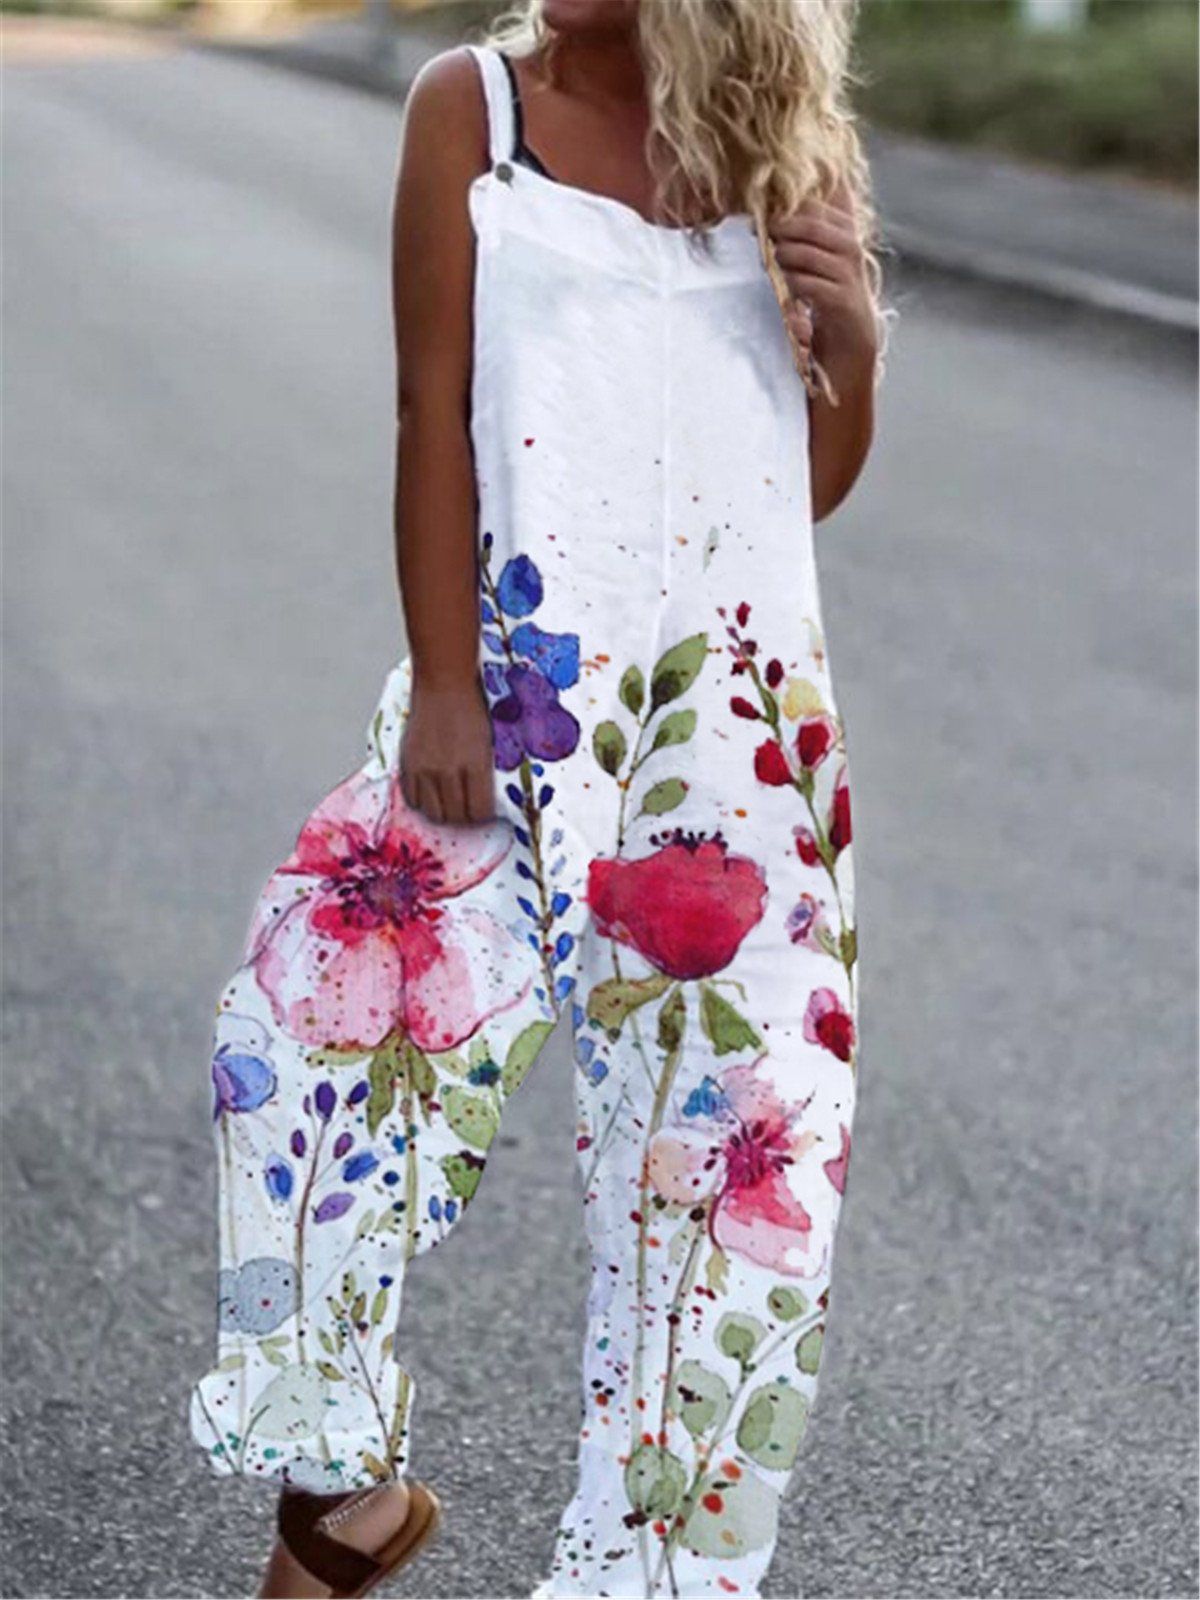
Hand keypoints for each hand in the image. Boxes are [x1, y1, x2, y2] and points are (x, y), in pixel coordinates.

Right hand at [399, 676, 495, 824]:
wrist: (444, 684)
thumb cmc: (472, 708)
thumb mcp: (489, 742)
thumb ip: (485, 774)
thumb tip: (485, 801)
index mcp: (476, 765)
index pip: (480, 811)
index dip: (484, 817)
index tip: (484, 813)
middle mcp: (449, 771)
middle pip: (457, 817)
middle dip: (465, 819)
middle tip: (468, 811)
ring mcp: (425, 769)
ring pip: (434, 814)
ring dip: (444, 814)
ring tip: (450, 805)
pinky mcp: (408, 764)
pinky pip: (412, 800)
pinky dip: (422, 802)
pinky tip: (431, 794)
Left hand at [768, 192, 876, 387]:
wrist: (852, 338)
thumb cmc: (830, 292)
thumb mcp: (822, 254)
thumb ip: (806, 230)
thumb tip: (770, 209)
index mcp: (846, 229)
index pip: (815, 204)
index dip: (785, 205)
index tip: (760, 213)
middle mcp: (850, 246)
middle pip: (810, 224)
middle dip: (780, 227)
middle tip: (761, 233)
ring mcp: (848, 272)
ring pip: (806, 253)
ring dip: (783, 255)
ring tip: (773, 260)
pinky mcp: (841, 299)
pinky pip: (807, 284)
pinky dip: (791, 283)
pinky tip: (786, 287)